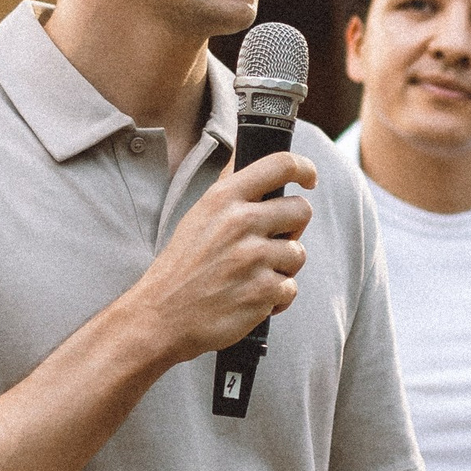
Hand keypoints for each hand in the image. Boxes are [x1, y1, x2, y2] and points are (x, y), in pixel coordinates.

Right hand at [125, 151, 316, 364]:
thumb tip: (245, 154)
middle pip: (301, 210)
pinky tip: (251, 299)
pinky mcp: (262, 291)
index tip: (309, 179)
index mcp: (224, 198)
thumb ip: (228, 190)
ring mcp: (253, 258)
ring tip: (253, 276)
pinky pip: (290, 288)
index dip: (304, 168)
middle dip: (293, 228)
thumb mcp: (198, 216)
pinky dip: (276, 298)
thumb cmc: (181, 267)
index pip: (280, 165)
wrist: (161, 316)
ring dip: (283, 268)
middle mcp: (241, 222)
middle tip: (273, 242)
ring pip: (298, 253)